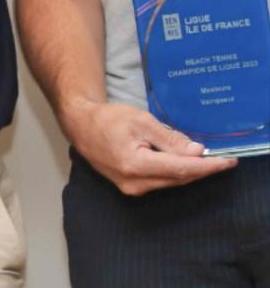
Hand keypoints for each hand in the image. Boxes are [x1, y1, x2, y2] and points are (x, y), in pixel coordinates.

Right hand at [64, 98, 236, 195]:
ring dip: (190, 171)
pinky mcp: (130, 188)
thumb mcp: (140, 120)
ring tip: (206, 160)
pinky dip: (175, 173)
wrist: (80, 126)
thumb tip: (197, 152)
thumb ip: (169, 138)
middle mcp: (134, 182)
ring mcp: (131, 188)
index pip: (181, 169)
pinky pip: (160, 182)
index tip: (228, 161)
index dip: (207, 166)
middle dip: (202, 169)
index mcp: (135, 164)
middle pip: (178, 178)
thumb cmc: (108, 118)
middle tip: (223, 159)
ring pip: (171, 182)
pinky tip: (183, 163)